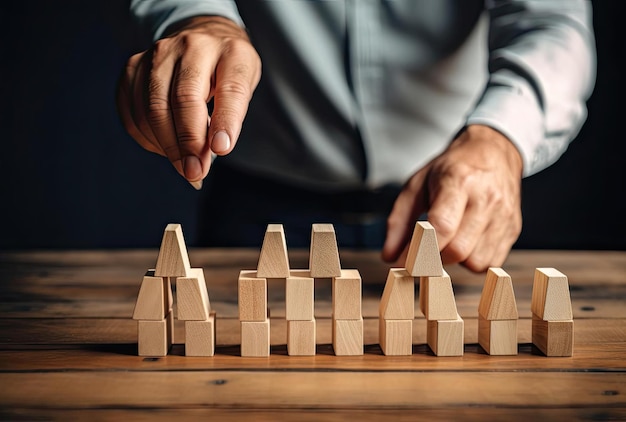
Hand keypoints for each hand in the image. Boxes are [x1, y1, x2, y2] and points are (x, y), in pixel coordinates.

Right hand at [116, 16, 261, 187]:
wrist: (201, 36)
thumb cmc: (226, 69)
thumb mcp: (244, 86)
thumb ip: (231, 116)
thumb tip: (213, 151)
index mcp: (230, 52)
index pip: (230, 89)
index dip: (225, 121)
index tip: (221, 149)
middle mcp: (191, 46)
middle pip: (183, 99)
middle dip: (188, 143)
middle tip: (195, 172)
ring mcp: (157, 54)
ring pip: (152, 108)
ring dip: (166, 146)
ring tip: (183, 165)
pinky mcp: (133, 67)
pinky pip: (132, 111)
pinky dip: (147, 138)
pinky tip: (164, 148)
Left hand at [382, 125, 522, 271]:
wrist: (493, 151)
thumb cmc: (452, 168)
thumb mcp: (416, 185)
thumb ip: (399, 222)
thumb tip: (390, 257)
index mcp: (459, 181)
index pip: (442, 226)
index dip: (421, 250)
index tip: (406, 260)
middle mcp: (486, 198)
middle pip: (458, 250)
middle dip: (436, 258)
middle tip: (427, 249)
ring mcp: (504, 215)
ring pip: (476, 261)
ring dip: (457, 260)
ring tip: (450, 240)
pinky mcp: (514, 228)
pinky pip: (491, 262)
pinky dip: (474, 260)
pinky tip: (467, 241)